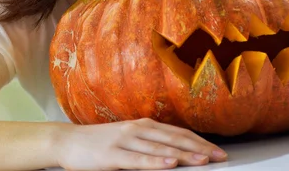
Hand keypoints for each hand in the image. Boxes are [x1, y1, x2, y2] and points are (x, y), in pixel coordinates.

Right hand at [56, 118, 226, 169]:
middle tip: (219, 156)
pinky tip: (169, 163)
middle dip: (199, 148)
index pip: (178, 132)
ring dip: (183, 154)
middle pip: (174, 138)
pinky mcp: (113, 155)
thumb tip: (175, 152)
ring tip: (203, 160)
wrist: (69, 141)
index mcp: (144, 124)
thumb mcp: (128, 139)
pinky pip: (138, 159)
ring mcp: (125, 140)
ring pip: (160, 148)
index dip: (199, 141)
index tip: (218, 150)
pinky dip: (155, 161)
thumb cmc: (101, 143)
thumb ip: (150, 143)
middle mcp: (138, 128)